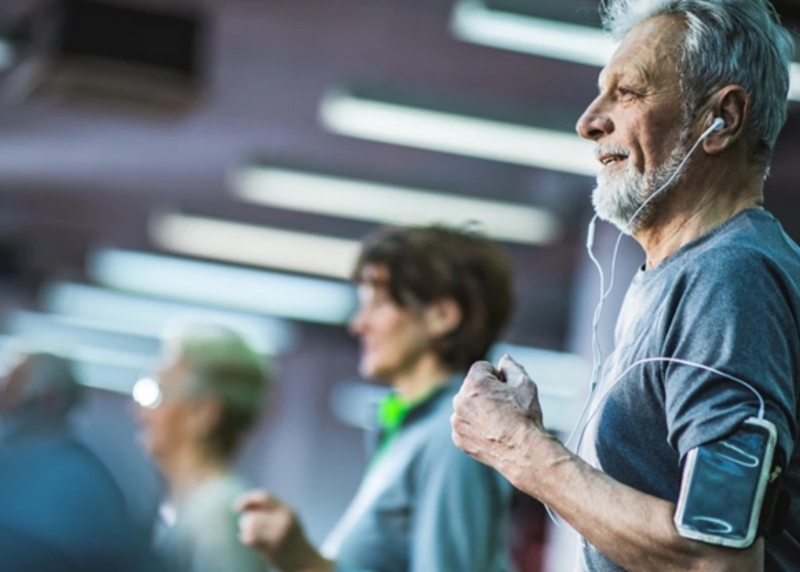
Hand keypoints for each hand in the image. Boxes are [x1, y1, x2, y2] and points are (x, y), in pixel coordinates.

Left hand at [236, 491, 333, 571]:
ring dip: (245, 530)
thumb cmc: (291, 540)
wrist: (304, 561)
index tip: (236, 508)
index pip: (264, 497)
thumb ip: (271, 511)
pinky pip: (251, 539)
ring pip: (251, 526)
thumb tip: (246, 507)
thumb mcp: (286, 520)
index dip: (248, 499)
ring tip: (249, 535)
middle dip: (245, 520)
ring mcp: (279, 534)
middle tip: (245, 526)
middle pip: (254, 515)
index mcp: (287, 511)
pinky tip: (251, 543)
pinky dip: (246, 539)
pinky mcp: (273, 548)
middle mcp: (284, 521)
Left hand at [451, 355, 548, 479]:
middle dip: (486, 391)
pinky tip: (492, 433)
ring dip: (479, 409)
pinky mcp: (458, 438)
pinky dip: (475, 427)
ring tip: (499, 421)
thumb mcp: (524, 383)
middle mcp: (460, 400)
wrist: (524, 452)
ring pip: (467, 406)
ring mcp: (457, 420)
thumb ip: (511, 366)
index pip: (482, 367)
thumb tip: (504, 359)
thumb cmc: (525, 416)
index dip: (498, 376)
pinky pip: (465, 425)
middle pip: (472, 386)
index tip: (507, 389)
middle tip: (505, 406)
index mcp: (474, 383)